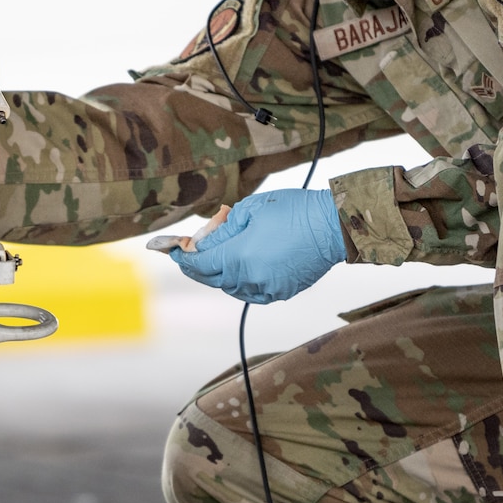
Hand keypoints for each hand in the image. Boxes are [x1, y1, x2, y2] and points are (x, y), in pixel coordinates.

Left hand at [169, 189, 345, 303]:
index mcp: (240, 257)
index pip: (200, 263)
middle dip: (197, 266)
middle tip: (187, 254)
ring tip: (217, 255)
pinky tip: (239, 271)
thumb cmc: (293, 210)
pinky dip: (240, 284)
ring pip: (231, 287)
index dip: (183, 257)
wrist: (332, 225)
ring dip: (219, 274)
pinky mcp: (283, 291)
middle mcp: (251, 278)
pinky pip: (252, 293)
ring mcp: (269, 288)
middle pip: (213, 278)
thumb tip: (202, 243)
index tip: (170, 250)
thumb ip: (221, 230)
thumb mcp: (250, 210)